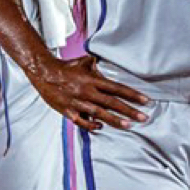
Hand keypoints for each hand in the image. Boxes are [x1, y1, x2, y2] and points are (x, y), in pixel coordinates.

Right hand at [29, 54, 148, 131]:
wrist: (43, 72)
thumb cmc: (64, 68)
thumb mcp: (83, 62)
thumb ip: (96, 64)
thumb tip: (106, 61)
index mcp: (92, 79)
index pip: (117, 88)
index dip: (132, 95)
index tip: (145, 101)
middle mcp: (87, 91)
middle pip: (112, 102)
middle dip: (129, 111)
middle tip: (144, 118)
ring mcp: (77, 102)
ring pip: (99, 113)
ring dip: (115, 120)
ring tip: (129, 126)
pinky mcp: (68, 110)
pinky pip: (81, 121)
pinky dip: (91, 125)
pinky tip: (100, 127)